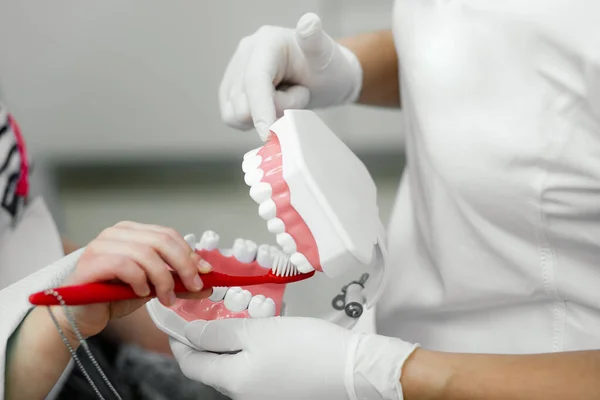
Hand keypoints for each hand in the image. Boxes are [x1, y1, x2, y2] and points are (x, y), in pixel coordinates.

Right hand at [55, 221, 211, 340]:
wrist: (81, 315)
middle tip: (193, 286)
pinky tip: (141, 293)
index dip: (189, 253)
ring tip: (166, 298)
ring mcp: (102, 245)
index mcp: (132, 233)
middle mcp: (116, 234)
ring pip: (146, 254)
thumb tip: (206, 286)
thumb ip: (177, 284)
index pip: (168, 235)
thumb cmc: (112, 297)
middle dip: (183, 265)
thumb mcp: (153, 288)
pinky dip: (140, 281)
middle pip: (161, 241)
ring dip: (163, 279)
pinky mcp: (91, 263)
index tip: (205, 273)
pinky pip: (125, 266)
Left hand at [171, 317, 417, 399]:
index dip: (177, 339)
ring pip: (231, 368)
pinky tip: (255, 335)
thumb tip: (191, 334)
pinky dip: (245, 352)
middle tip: (199, 312)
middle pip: (209, 367)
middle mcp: (243, 395)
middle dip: (200, 341)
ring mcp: (262, 395)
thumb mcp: (259, 332)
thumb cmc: (309, 349)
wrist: (355, 371)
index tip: (171, 317)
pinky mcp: (279, 391)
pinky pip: (251, 371)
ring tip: (227, 318)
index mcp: (233, 381)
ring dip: (223, 345)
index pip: (190, 363)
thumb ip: (221, 332)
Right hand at [220, 12, 362, 139]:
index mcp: (266, 42)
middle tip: (299, 96)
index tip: (268, 134)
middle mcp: (245, 54)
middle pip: (243, 102)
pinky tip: (273, 108)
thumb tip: (309, 23)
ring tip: (286, 100)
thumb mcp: (326, 55)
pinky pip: (233, 119)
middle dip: (274, 111)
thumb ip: (315, 41)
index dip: (260, 109)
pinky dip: (254, 121)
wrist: (324, 78)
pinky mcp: (231, 91)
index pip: (255, 80)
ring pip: (235, 114)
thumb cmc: (327, 67)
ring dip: (265, 116)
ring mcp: (235, 73)